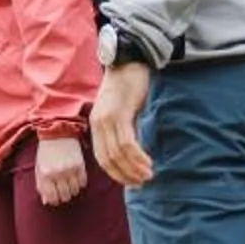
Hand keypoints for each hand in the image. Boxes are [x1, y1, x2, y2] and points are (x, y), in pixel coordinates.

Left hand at [33, 133, 87, 207]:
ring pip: (74, 191)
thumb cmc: (46, 151)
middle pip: (64, 196)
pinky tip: (76, 178)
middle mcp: (57, 173)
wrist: (58, 131)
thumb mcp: (39, 167)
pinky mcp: (80, 164)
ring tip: (69, 184)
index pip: (51, 198)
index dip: (54, 201)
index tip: (55, 199)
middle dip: (63, 197)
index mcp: (45, 174)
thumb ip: (41, 185)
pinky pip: (83, 182)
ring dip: (72, 191)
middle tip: (63, 192)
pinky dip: (80, 183)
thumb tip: (47, 202)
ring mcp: (70, 169)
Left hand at [90, 63, 154, 187]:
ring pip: (118, 154)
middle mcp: (99, 124)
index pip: (102, 158)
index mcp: (97, 125)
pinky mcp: (119, 114)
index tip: (131, 182)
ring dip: (133, 168)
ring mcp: (108, 119)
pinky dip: (137, 156)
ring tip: (147, 176)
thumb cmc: (128, 86)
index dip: (116, 173)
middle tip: (141, 182)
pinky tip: (147, 162)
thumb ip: (123, 128)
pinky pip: (127, 142)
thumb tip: (132, 150)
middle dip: (125, 175)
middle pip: (108, 159)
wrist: (129, 60)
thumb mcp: (122, 110)